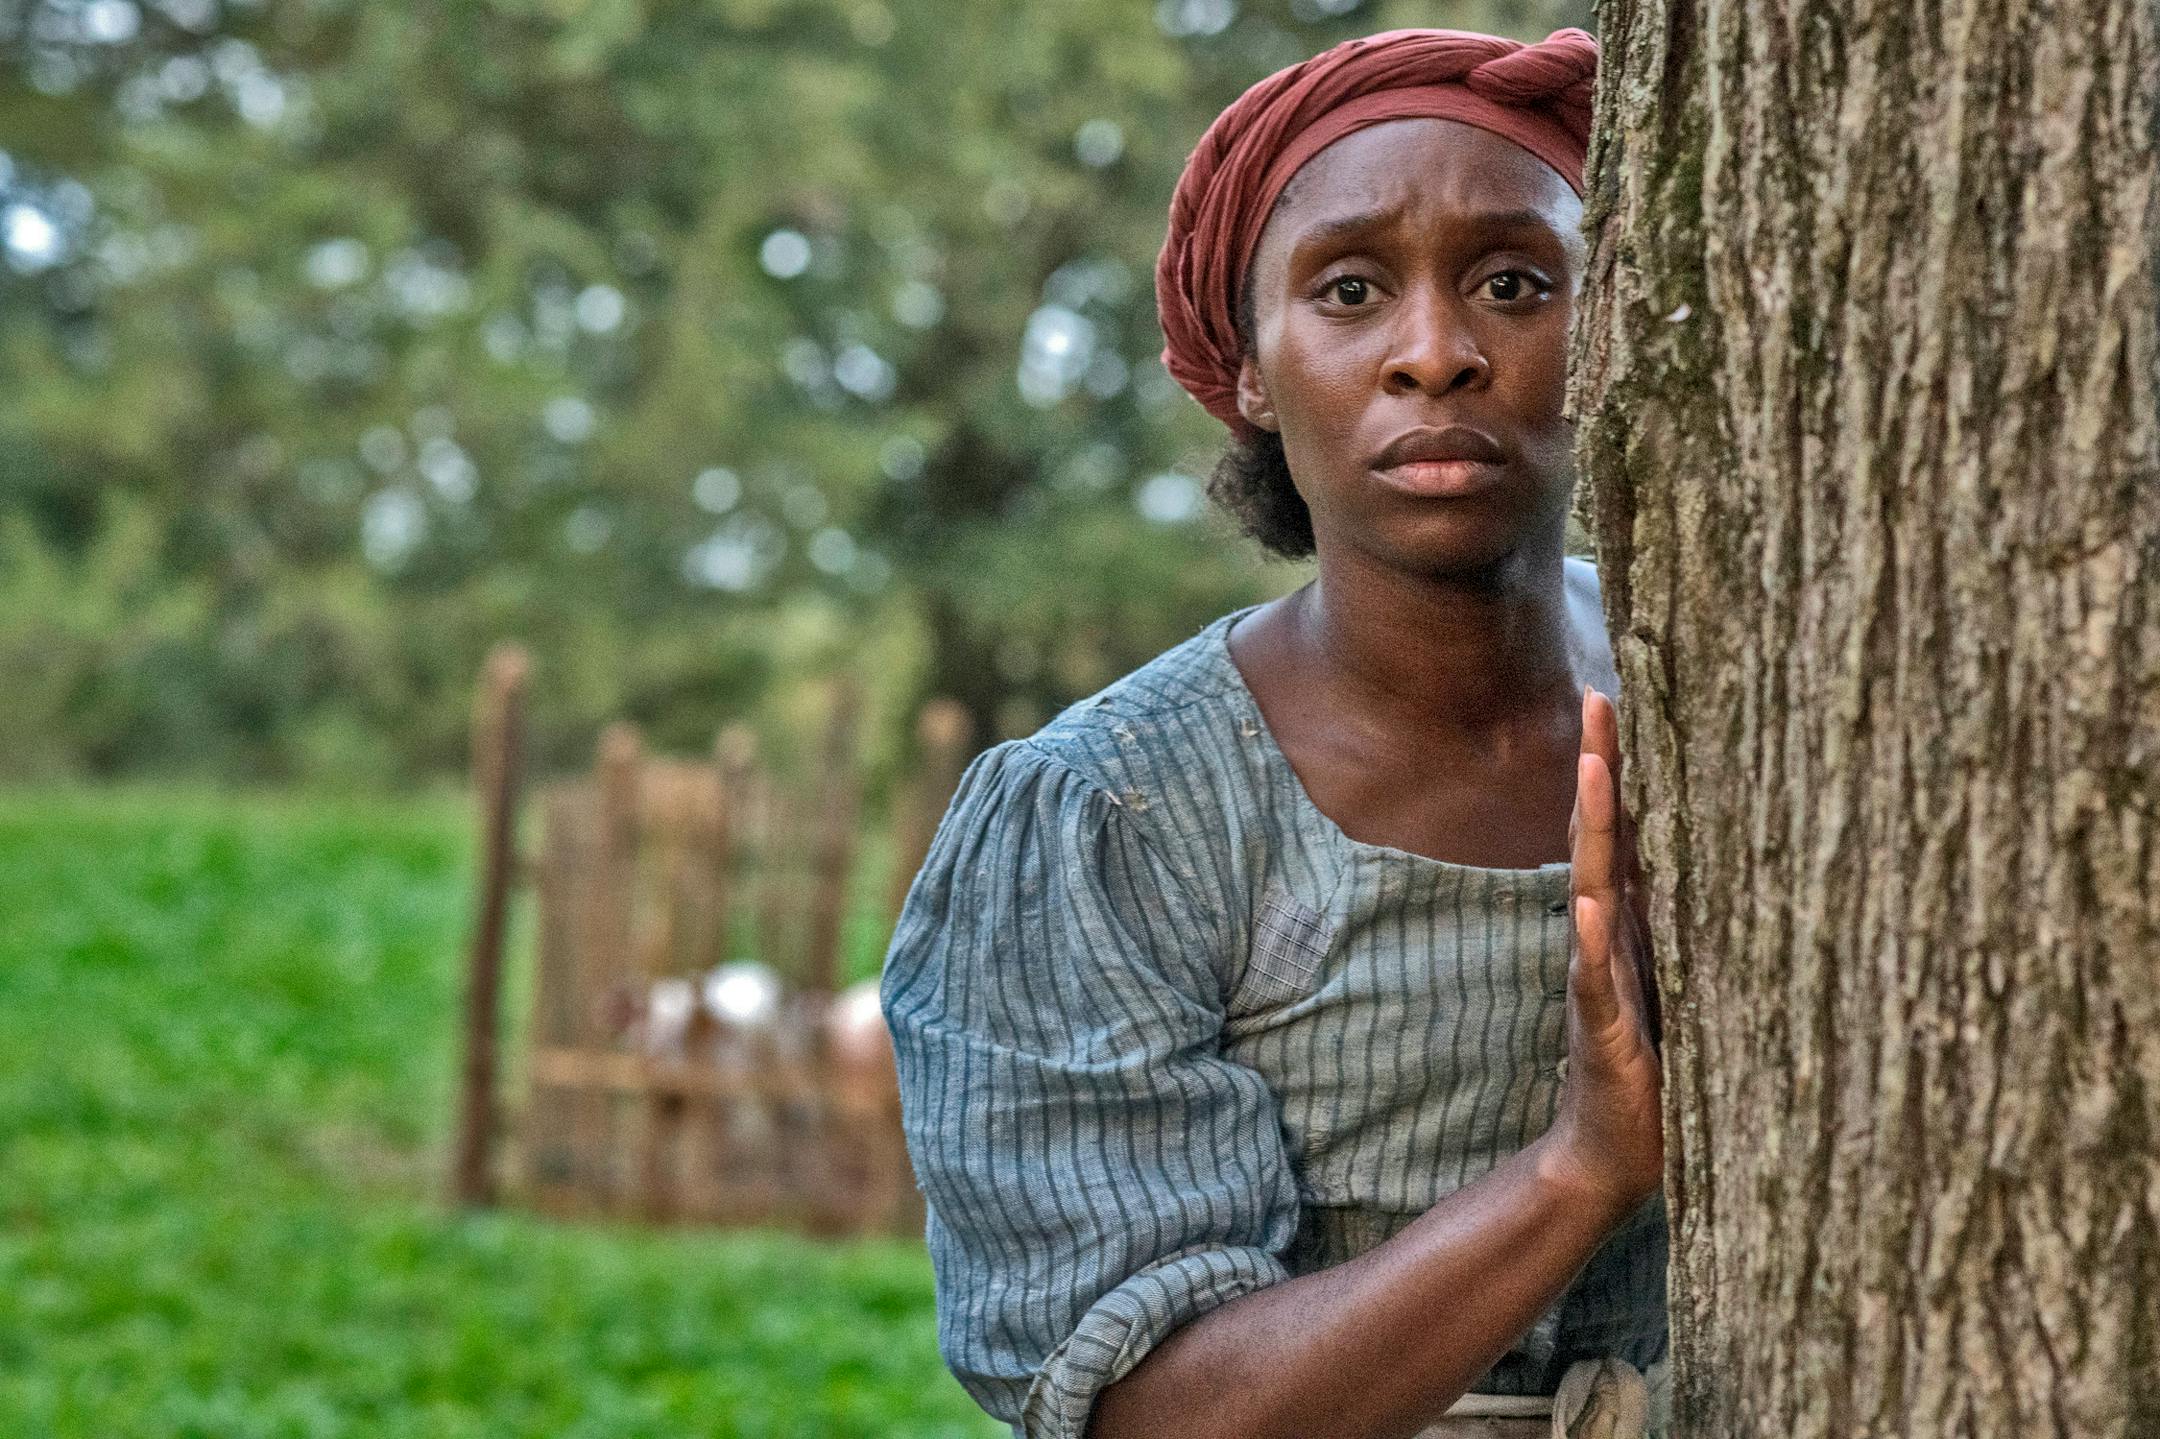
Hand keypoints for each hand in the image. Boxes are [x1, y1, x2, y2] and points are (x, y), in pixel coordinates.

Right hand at [1540, 686, 1663, 1221]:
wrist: (1609, 1156)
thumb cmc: (1658, 1075)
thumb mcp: (1693, 990)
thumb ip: (1704, 934)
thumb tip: (1761, 875)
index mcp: (1631, 926)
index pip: (1626, 831)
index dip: (1624, 767)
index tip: (1624, 699)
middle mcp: (1604, 938)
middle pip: (1599, 836)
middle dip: (1600, 767)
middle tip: (1600, 699)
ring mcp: (1594, 978)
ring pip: (1590, 887)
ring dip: (1591, 828)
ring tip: (1594, 771)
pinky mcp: (1599, 1028)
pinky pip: (1593, 975)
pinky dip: (1589, 937)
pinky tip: (1587, 900)